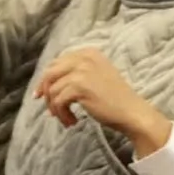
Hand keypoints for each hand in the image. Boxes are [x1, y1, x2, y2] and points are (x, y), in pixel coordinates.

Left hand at [34, 46, 170, 145]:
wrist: (131, 111)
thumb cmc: (114, 99)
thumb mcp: (95, 77)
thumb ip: (75, 75)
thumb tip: (47, 89)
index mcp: (88, 53)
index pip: (57, 63)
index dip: (47, 80)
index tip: (42, 96)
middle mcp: (84, 58)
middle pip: (50, 73)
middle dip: (46, 93)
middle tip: (49, 110)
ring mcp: (81, 71)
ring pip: (52, 90)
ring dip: (56, 108)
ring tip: (66, 119)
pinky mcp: (79, 87)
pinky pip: (58, 101)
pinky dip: (61, 114)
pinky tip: (72, 122)